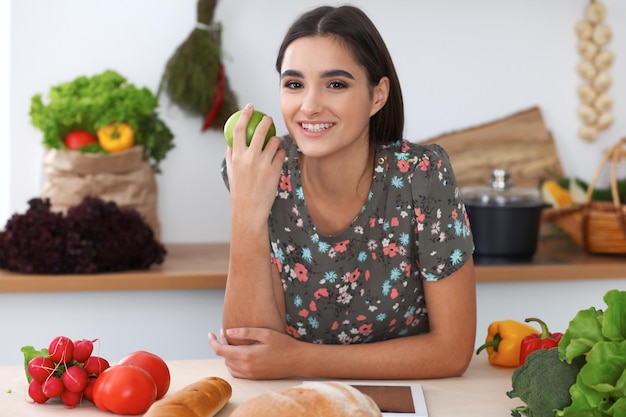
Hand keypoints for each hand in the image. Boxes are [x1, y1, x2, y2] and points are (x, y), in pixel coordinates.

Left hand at [208, 327, 296, 379]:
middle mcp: (246, 367)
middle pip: (224, 357)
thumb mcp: (265, 333)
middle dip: (222, 344)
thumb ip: (245, 332)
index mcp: (247, 355)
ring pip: (229, 365)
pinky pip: (237, 372)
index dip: (213, 341)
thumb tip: (228, 331)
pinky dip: (233, 364)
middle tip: (225, 333)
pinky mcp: (255, 377)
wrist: (298, 360)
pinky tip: (238, 355)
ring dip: (227, 354)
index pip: (221, 350)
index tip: (210, 333)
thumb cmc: (284, 345)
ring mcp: (250, 374)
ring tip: (232, 342)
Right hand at [225, 103, 285, 223]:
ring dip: (276, 140)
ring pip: (274, 142)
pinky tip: (279, 156)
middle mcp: (249, 158)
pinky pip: (281, 155)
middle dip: (266, 121)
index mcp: (236, 156)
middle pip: (260, 131)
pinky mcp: (275, 171)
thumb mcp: (231, 173)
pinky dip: (281, 153)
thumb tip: (230, 145)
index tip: (249, 107)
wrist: (249, 211)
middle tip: (269, 119)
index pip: (239, 129)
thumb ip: (230, 157)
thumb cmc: (239, 192)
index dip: (245, 114)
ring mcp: (263, 164)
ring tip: (275, 144)